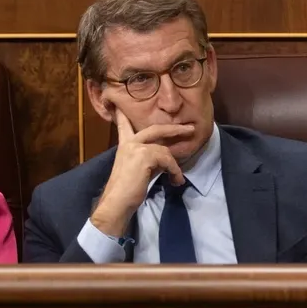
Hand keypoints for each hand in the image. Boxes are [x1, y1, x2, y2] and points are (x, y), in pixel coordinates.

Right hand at [90, 109, 193, 237]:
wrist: (116, 202)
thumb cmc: (124, 191)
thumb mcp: (135, 170)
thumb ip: (146, 160)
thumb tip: (163, 160)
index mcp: (124, 147)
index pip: (124, 126)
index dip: (124, 115)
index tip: (121, 105)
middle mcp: (129, 144)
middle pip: (155, 129)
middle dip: (174, 128)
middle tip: (189, 129)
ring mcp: (136, 148)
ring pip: (164, 149)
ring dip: (174, 165)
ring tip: (177, 178)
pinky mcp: (145, 156)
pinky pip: (167, 159)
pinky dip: (174, 171)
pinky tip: (175, 181)